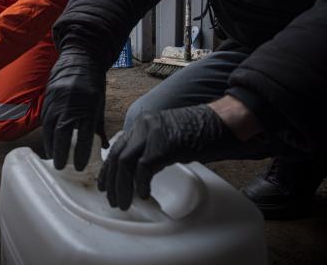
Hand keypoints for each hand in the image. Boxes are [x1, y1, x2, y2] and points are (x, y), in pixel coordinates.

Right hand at [41, 48, 107, 171]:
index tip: (80, 166)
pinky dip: (46, 133)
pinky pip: (45, 119)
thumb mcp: (100, 103)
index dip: (81, 153)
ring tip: (53, 158)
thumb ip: (98, 126)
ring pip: (50, 127)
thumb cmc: (93, 82)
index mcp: (88, 105)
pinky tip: (48, 143)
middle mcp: (71, 103)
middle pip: (63, 133)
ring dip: (51, 144)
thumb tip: (103, 148)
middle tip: (61, 167)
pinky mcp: (48, 97)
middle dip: (61, 152)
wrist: (80, 57)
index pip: (84, 134)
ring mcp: (57, 100)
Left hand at [98, 104, 269, 209]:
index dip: (109, 169)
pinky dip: (141, 184)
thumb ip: (149, 148)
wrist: (220, 123)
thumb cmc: (199, 134)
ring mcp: (152, 133)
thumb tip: (136, 173)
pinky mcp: (162, 144)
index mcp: (142, 123)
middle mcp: (143, 125)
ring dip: (122, 186)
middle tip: (113, 199)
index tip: (105, 186)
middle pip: (117, 156)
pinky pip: (143, 168)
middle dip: (111, 181)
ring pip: (125, 163)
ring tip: (125, 203)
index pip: (117, 148)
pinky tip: (144, 195)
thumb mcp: (167, 138)